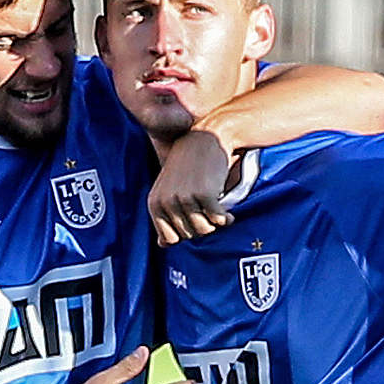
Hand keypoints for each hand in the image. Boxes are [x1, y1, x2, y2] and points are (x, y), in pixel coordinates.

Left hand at [148, 130, 234, 246]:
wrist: (206, 138)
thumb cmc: (189, 165)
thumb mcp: (170, 189)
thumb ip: (165, 215)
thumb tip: (163, 245)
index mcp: (155, 203)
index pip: (169, 239)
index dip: (186, 233)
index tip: (195, 221)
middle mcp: (167, 202)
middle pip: (188, 236)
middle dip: (202, 228)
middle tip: (209, 213)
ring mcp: (184, 198)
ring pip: (203, 230)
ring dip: (214, 224)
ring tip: (218, 212)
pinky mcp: (204, 194)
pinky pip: (218, 221)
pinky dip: (226, 219)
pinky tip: (228, 213)